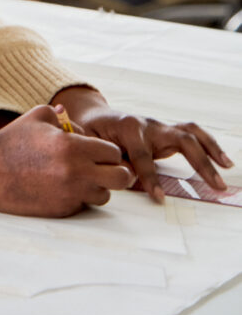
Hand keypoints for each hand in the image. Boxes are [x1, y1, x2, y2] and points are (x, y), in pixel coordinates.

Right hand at [0, 107, 133, 216]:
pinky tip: (61, 187)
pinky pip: (83, 205)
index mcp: (73, 146)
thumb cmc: (12, 140)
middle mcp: (76, 172)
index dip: (108, 151)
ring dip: (97, 187)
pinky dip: (78, 198)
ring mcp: (69, 195)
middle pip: (121, 178)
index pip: (113, 152)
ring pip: (104, 196)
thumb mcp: (37, 116)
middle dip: (116, 172)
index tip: (97, 151)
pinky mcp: (61, 211)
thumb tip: (76, 123)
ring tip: (79, 178)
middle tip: (102, 168)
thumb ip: (63, 116)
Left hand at [51, 86, 233, 203]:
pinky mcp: (166, 132)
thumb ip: (101, 159)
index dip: (150, 177)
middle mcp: (148, 124)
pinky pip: (192, 135)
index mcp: (128, 127)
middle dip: (198, 162)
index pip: (143, 155)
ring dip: (210, 150)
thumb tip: (120, 175)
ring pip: (190, 133)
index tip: (159, 198)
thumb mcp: (88, 144)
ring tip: (226, 169)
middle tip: (213, 185)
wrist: (95, 117)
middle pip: (179, 139)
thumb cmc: (91, 133)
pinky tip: (223, 161)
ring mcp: (159, 126)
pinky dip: (209, 145)